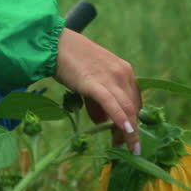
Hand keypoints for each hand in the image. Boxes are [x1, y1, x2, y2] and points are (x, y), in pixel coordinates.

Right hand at [52, 28, 141, 153]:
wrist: (56, 44)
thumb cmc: (71, 61)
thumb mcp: (92, 80)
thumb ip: (99, 100)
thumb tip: (102, 122)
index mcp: (124, 71)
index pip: (135, 101)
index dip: (133, 121)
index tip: (129, 137)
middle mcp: (123, 74)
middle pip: (133, 107)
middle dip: (132, 131)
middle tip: (125, 147)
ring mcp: (111, 77)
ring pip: (127, 108)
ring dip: (128, 131)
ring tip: (123, 147)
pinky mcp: (96, 83)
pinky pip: (112, 104)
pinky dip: (120, 118)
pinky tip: (125, 131)